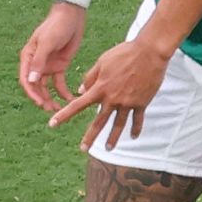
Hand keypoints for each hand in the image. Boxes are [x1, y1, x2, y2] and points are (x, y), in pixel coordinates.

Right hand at [16, 3, 87, 114]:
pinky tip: (69, 100)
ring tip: (58, 109)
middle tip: (50, 110)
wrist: (71, 17)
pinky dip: (63, 92)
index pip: (26, 80)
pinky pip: (59, 83)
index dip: (31, 93)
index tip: (39, 103)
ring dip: (50, 98)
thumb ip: (39, 61)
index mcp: (28, 58)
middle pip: (36, 86)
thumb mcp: (47, 43)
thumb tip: (32, 80)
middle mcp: (36, 64)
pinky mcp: (60, 66)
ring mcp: (48, 66)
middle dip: (42, 99)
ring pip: (46, 88)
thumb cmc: (56, 26)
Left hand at [53, 32, 170, 141]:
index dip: (64, 115)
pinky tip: (134, 137)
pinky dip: (136, 128)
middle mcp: (112, 99)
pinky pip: (137, 119)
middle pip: (99, 121)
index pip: (77, 105)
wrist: (149, 52)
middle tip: (83, 149)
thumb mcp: (102, 61)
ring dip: (113, 138)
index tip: (52, 124)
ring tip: (108, 149)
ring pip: (118, 125)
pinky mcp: (141, 102)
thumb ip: (90, 77)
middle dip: (90, 137)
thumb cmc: (124, 53)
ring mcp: (128, 102)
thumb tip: (80, 90)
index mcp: (100, 88)